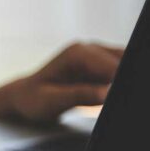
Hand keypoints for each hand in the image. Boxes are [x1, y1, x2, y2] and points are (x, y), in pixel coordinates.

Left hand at [1, 42, 123, 122]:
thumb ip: (79, 95)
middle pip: (123, 61)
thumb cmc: (34, 99)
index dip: (118, 82)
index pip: (114, 67)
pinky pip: (119, 71)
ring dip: (119, 81)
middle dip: (121, 80)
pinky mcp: (100, 67)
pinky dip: (116, 83)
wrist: (25, 97)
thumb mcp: (52, 101)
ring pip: (124, 64)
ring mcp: (96, 56)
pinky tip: (103, 97)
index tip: (111, 95)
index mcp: (78, 53)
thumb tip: (106, 93)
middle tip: (106, 99)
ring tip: (101, 100)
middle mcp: (89, 49)